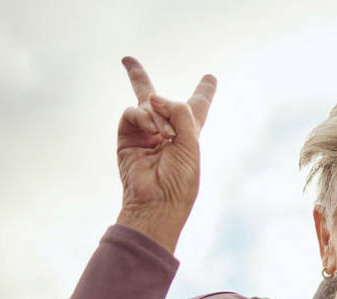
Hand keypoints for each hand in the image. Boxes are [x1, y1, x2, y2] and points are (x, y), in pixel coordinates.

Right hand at [115, 57, 217, 252]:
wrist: (157, 201)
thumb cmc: (181, 180)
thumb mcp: (192, 144)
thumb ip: (180, 114)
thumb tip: (156, 97)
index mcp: (189, 135)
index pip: (197, 108)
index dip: (204, 92)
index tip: (210, 78)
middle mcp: (165, 131)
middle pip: (155, 100)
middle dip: (138, 78)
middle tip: (126, 60)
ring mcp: (143, 132)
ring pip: (146, 103)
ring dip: (158, 113)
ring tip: (164, 132)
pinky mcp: (126, 136)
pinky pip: (133, 112)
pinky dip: (143, 116)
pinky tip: (152, 129)